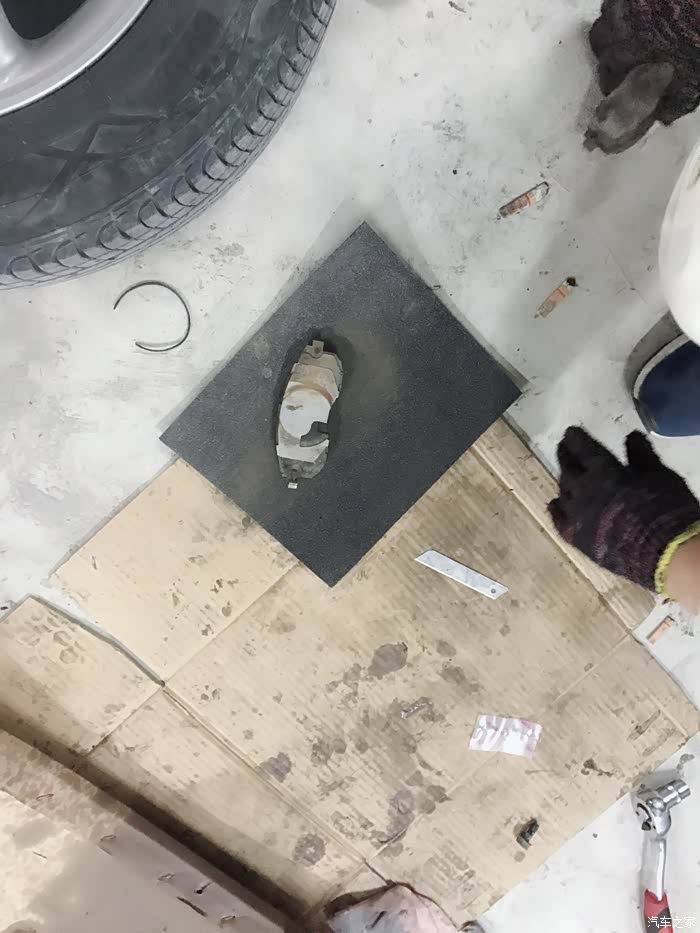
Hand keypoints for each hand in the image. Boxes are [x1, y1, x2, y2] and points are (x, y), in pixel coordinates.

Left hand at [549, 427, 699, 592]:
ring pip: (563, 492)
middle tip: (563, 448)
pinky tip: (556, 503)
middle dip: (565, 456)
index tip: (570, 432)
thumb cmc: (665, 508)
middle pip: (568, 469)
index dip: (575, 438)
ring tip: (566, 476)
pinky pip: (559, 520)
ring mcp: (576, 515)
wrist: (664, 551)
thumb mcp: (659, 475)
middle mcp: (582, 489)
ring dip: (564, 482)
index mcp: (602, 470)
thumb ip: (641, 455)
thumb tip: (631, 435)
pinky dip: (557, 509)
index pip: (582, 448)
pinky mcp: (576, 538)